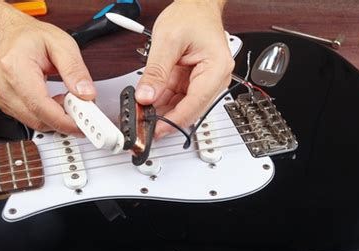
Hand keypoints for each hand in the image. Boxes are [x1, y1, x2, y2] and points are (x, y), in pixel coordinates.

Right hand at [0, 15, 94, 134]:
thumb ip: (75, 70)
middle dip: (65, 120)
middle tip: (82, 109)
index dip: (64, 120)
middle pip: (38, 119)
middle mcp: (3, 85)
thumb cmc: (29, 37)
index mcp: (15, 67)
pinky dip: (47, 116)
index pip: (40, 106)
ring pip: (35, 123)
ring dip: (56, 118)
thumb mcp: (62, 44)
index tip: (82, 124)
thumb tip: (86, 94)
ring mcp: (1, 97)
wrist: (6, 34)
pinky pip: (30, 120)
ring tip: (67, 99)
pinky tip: (54, 101)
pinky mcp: (4, 105)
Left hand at [135, 0, 233, 138]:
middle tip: (143, 125)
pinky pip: (177, 98)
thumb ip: (156, 71)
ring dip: (162, 111)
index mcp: (217, 69)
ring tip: (142, 115)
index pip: (195, 104)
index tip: (156, 130)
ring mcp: (204, 82)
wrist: (196, 6)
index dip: (173, 121)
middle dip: (165, 118)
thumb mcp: (167, 41)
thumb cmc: (191, 16)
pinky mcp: (193, 81)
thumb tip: (146, 96)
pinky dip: (162, 102)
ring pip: (181, 106)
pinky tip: (148, 105)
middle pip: (189, 109)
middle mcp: (215, 79)